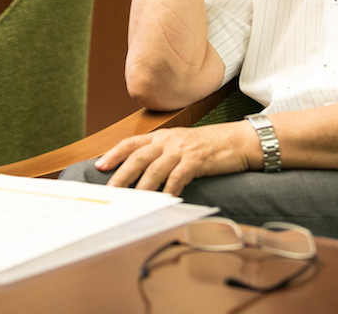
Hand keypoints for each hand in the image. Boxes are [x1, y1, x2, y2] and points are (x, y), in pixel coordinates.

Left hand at [95, 122, 256, 196]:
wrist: (237, 140)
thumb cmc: (208, 145)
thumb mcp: (180, 143)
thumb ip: (161, 153)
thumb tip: (140, 172)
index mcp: (161, 136)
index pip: (131, 143)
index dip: (114, 154)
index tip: (100, 166)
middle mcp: (168, 140)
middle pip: (138, 156)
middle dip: (122, 174)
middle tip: (111, 190)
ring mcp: (182, 149)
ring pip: (155, 169)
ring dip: (142, 187)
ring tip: (132, 201)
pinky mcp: (196, 160)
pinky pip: (177, 177)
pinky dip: (168, 191)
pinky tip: (163, 201)